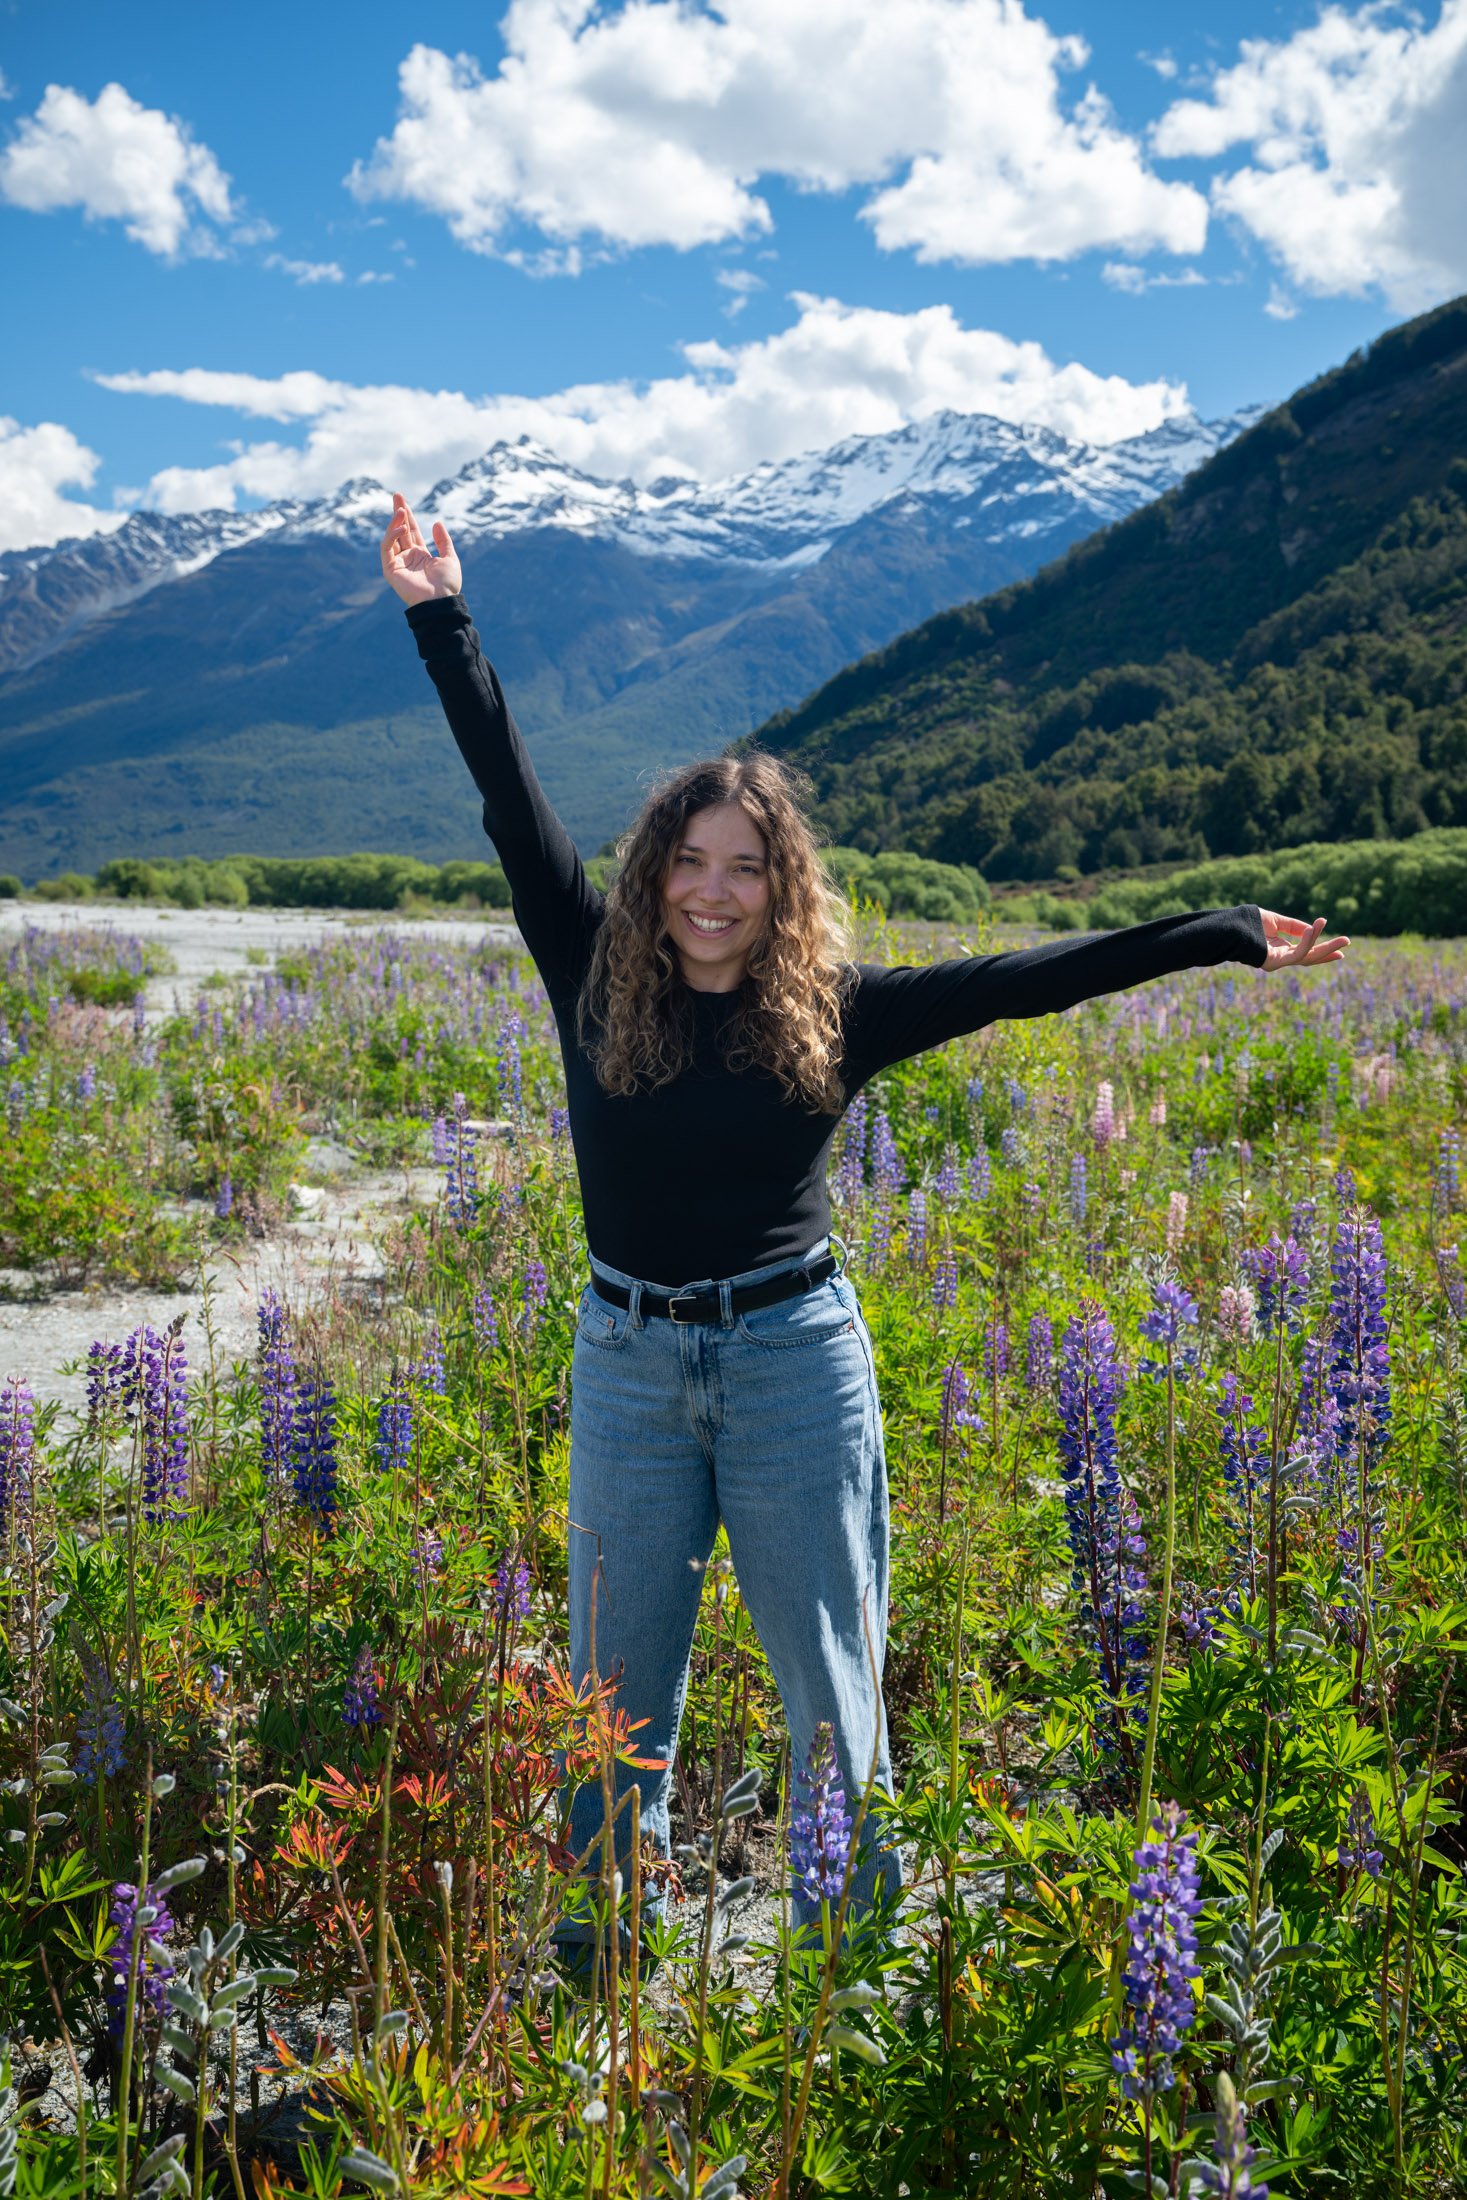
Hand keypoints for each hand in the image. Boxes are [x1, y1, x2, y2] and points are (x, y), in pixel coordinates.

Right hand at [380, 491, 461, 605]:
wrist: (441, 601)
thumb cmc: (448, 584)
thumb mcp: (450, 558)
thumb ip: (443, 541)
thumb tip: (436, 522)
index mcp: (421, 555)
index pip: (411, 531)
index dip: (408, 515)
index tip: (403, 500)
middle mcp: (408, 558)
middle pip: (400, 530)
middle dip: (398, 512)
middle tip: (397, 495)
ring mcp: (398, 563)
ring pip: (391, 537)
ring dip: (395, 522)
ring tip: (402, 509)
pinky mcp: (390, 570)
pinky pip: (387, 548)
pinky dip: (391, 535)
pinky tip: (400, 526)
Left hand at [1256, 907, 1349, 971]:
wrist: (1230, 928)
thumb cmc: (1249, 923)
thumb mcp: (1276, 921)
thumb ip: (1294, 925)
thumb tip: (1312, 928)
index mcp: (1282, 949)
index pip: (1306, 952)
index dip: (1323, 949)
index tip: (1342, 948)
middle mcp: (1281, 958)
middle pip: (1310, 958)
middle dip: (1329, 951)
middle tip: (1347, 944)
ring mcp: (1278, 962)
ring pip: (1307, 957)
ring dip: (1325, 947)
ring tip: (1343, 939)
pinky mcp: (1274, 963)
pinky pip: (1296, 954)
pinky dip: (1306, 942)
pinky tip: (1311, 930)